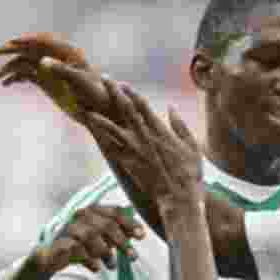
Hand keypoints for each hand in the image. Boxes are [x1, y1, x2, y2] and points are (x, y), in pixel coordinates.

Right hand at [0, 34, 105, 120]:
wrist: (100, 110)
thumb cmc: (95, 94)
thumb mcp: (79, 82)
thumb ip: (62, 70)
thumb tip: (42, 61)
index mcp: (66, 52)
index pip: (42, 41)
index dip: (26, 40)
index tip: (11, 43)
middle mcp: (55, 58)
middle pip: (29, 49)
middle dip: (10, 50)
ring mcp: (49, 69)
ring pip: (25, 63)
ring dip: (10, 67)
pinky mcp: (46, 81)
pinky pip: (27, 76)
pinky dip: (16, 78)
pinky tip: (6, 83)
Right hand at [32, 206, 144, 273]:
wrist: (50, 259)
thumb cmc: (80, 247)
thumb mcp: (101, 239)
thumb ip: (117, 233)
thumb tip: (140, 232)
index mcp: (91, 210)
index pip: (114, 212)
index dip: (129, 223)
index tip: (141, 236)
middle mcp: (78, 215)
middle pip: (106, 225)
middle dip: (122, 242)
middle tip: (132, 257)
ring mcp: (66, 227)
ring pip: (91, 235)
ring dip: (105, 252)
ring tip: (111, 265)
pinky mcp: (57, 242)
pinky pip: (77, 249)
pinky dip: (90, 260)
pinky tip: (96, 268)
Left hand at [83, 79, 203, 216]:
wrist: (179, 198)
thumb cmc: (190, 174)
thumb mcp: (192, 147)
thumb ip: (180, 126)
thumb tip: (171, 108)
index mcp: (161, 131)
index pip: (143, 106)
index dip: (131, 93)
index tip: (123, 84)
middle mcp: (145, 137)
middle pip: (126, 110)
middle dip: (114, 93)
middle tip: (104, 81)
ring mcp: (134, 151)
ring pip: (112, 129)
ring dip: (99, 117)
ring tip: (87, 109)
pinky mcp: (128, 164)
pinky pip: (111, 149)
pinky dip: (101, 140)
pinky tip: (92, 133)